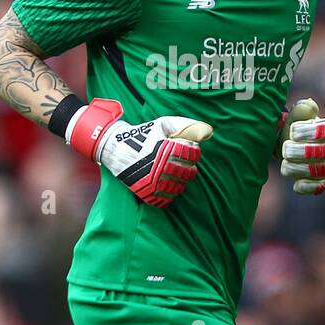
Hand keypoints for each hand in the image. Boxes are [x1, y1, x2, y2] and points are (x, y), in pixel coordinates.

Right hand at [66, 98, 212, 206]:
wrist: (114, 147)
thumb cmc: (143, 134)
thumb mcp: (163, 124)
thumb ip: (187, 126)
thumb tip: (209, 132)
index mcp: (166, 148)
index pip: (192, 155)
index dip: (193, 153)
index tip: (188, 151)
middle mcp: (160, 165)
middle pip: (188, 173)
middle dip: (189, 169)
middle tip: (183, 165)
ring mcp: (151, 180)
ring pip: (178, 188)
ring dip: (181, 183)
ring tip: (175, 175)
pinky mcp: (144, 191)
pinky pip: (163, 200)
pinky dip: (169, 196)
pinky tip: (167, 187)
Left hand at [280, 98, 324, 194]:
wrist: (287, 149)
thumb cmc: (293, 131)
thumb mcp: (295, 117)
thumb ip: (302, 109)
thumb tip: (310, 105)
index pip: (322, 131)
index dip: (306, 132)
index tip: (292, 132)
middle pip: (317, 152)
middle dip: (297, 151)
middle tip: (285, 148)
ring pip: (316, 171)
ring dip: (296, 168)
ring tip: (285, 163)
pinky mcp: (320, 182)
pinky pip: (318, 188)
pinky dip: (306, 187)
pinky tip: (296, 184)